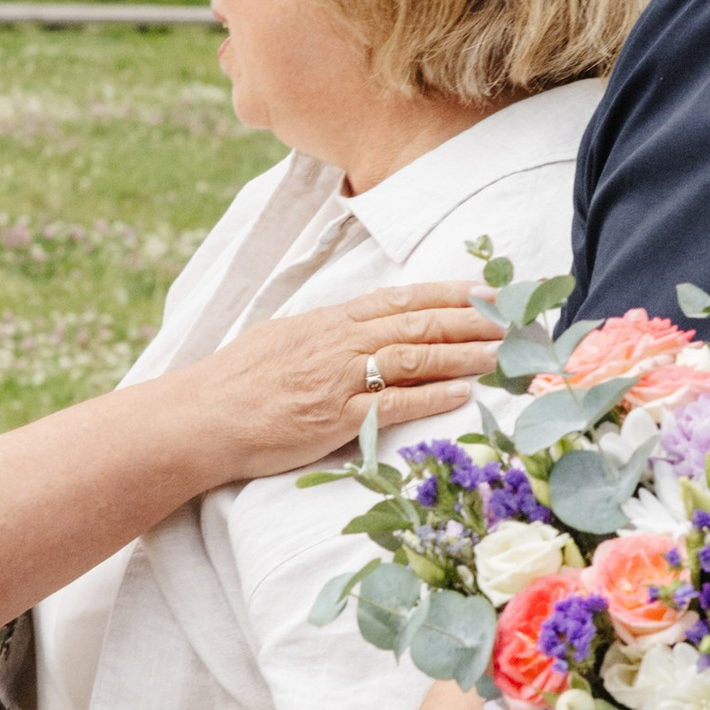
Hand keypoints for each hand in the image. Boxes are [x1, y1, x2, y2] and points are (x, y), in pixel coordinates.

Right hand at [175, 281, 501, 484]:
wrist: (200, 417)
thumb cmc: (237, 381)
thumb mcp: (284, 338)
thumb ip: (328, 333)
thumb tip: (363, 328)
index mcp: (326, 321)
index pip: (397, 299)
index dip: (445, 293)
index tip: (483, 289)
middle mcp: (336, 343)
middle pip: (414, 323)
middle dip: (468, 319)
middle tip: (509, 316)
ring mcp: (336, 381)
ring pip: (411, 357)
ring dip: (461, 353)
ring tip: (500, 351)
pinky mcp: (333, 420)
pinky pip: (391, 404)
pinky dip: (430, 396)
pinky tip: (462, 392)